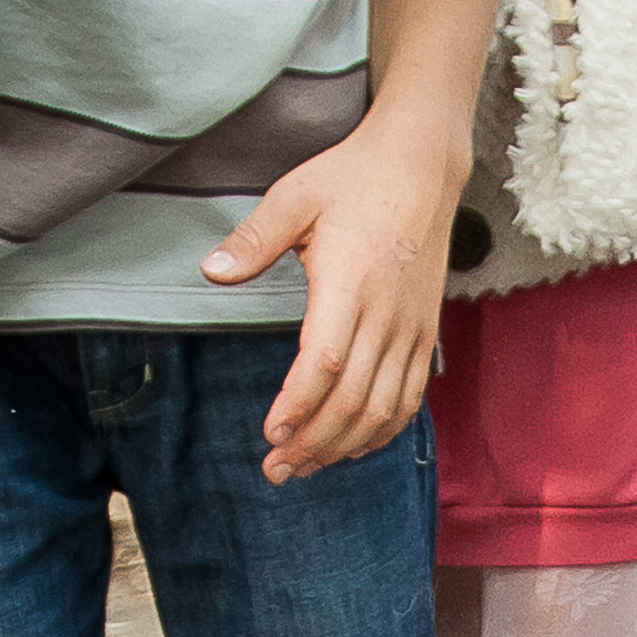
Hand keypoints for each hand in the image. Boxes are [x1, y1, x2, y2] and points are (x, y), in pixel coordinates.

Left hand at [201, 101, 470, 482]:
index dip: (297, 406)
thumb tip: (211, 272)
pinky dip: (382, 432)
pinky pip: (409, 400)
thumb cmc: (352, 178)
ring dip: (344, 446)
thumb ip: (253, 240)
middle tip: (276, 469)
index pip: (324, 363)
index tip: (270, 432)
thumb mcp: (294, 196)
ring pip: (383, 409)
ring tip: (306, 467)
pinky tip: (352, 448)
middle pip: (353, 400)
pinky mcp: (425, 335)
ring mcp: (411, 330)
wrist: (422, 167)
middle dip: (313, 442)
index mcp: (350, 283)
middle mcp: (386, 315)